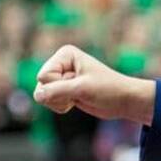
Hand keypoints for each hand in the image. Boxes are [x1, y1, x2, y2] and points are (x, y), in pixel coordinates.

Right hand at [33, 44, 154, 124]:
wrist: (123, 100)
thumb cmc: (107, 89)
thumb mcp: (81, 89)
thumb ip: (56, 91)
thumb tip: (37, 96)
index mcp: (65, 54)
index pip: (44, 76)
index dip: (61, 85)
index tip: (80, 83)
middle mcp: (60, 63)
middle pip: (41, 85)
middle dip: (59, 95)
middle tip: (80, 92)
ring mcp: (60, 77)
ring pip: (42, 95)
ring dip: (59, 102)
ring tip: (78, 97)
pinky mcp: (62, 90)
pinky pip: (48, 102)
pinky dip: (61, 106)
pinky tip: (76, 101)